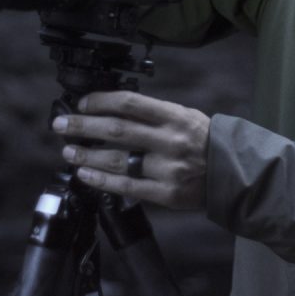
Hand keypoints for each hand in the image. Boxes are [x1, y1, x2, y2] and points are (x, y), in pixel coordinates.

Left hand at [53, 90, 208, 209]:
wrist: (233, 174)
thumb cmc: (203, 142)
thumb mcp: (184, 117)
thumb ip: (153, 114)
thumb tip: (111, 111)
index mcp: (175, 117)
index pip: (130, 103)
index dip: (100, 101)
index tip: (82, 103)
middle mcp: (170, 141)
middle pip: (117, 130)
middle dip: (84, 126)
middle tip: (62, 126)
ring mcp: (168, 169)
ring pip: (118, 160)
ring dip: (87, 155)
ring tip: (69, 152)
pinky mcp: (166, 193)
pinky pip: (127, 186)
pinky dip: (102, 180)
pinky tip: (85, 174)